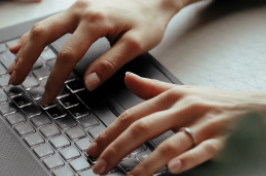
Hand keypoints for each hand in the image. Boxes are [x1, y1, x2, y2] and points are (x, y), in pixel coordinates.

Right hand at [6, 0, 189, 104]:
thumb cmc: (148, 19)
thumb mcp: (135, 44)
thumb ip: (110, 63)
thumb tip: (88, 83)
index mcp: (94, 21)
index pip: (66, 56)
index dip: (54, 80)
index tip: (48, 97)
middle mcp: (80, 10)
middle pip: (42, 36)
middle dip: (25, 60)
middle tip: (14, 81)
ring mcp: (76, 7)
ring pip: (41, 27)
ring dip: (25, 48)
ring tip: (13, 66)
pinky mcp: (77, 8)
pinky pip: (49, 22)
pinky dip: (33, 35)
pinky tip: (21, 44)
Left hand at [86, 72, 265, 174]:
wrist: (253, 106)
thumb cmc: (212, 102)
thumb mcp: (181, 91)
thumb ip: (151, 88)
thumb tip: (127, 79)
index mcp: (170, 97)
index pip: (132, 115)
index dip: (109, 132)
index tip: (93, 148)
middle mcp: (183, 108)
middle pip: (142, 128)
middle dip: (117, 149)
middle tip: (100, 166)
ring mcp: (202, 124)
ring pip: (169, 143)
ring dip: (146, 163)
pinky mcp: (221, 139)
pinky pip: (202, 151)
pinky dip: (186, 161)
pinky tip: (173, 171)